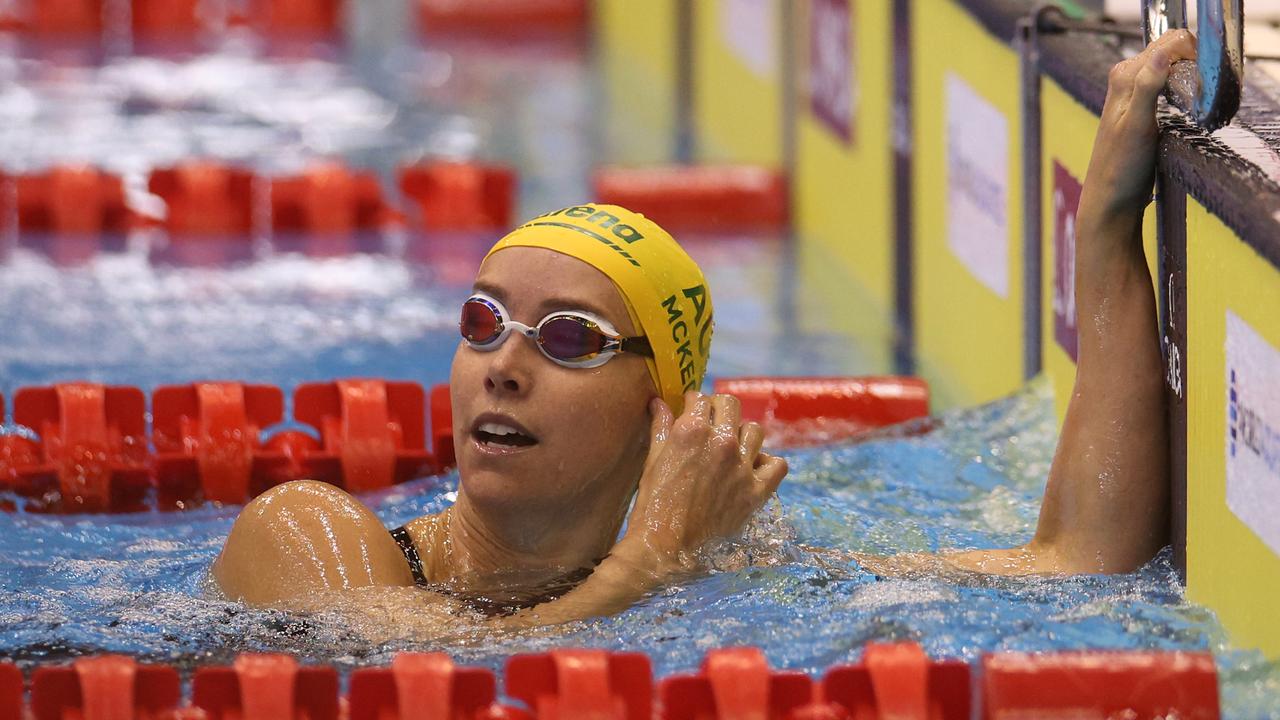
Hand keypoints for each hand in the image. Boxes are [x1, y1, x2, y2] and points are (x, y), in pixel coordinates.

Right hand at [613, 392, 787, 572]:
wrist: (666, 549)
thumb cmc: (653, 505)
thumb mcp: (652, 461)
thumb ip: (660, 427)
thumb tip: (659, 402)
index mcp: (691, 431)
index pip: (701, 399)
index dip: (695, 404)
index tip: (692, 412)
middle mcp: (721, 442)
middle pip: (731, 405)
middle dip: (719, 410)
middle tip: (712, 424)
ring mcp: (742, 467)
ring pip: (754, 431)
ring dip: (742, 435)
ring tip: (732, 448)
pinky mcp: (756, 491)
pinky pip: (777, 465)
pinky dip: (768, 463)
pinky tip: (753, 468)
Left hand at [1080, 30, 1195, 224]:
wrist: (1111, 198)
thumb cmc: (1120, 167)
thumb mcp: (1137, 126)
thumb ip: (1147, 88)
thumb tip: (1162, 54)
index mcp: (1124, 75)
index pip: (1170, 41)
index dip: (1193, 55)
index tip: (1198, 83)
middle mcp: (1127, 78)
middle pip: (1174, 51)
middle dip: (1193, 67)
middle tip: (1194, 100)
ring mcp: (1136, 93)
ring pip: (1175, 68)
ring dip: (1191, 81)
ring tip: (1189, 109)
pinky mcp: (1144, 108)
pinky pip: (1172, 85)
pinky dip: (1185, 92)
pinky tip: (1185, 114)